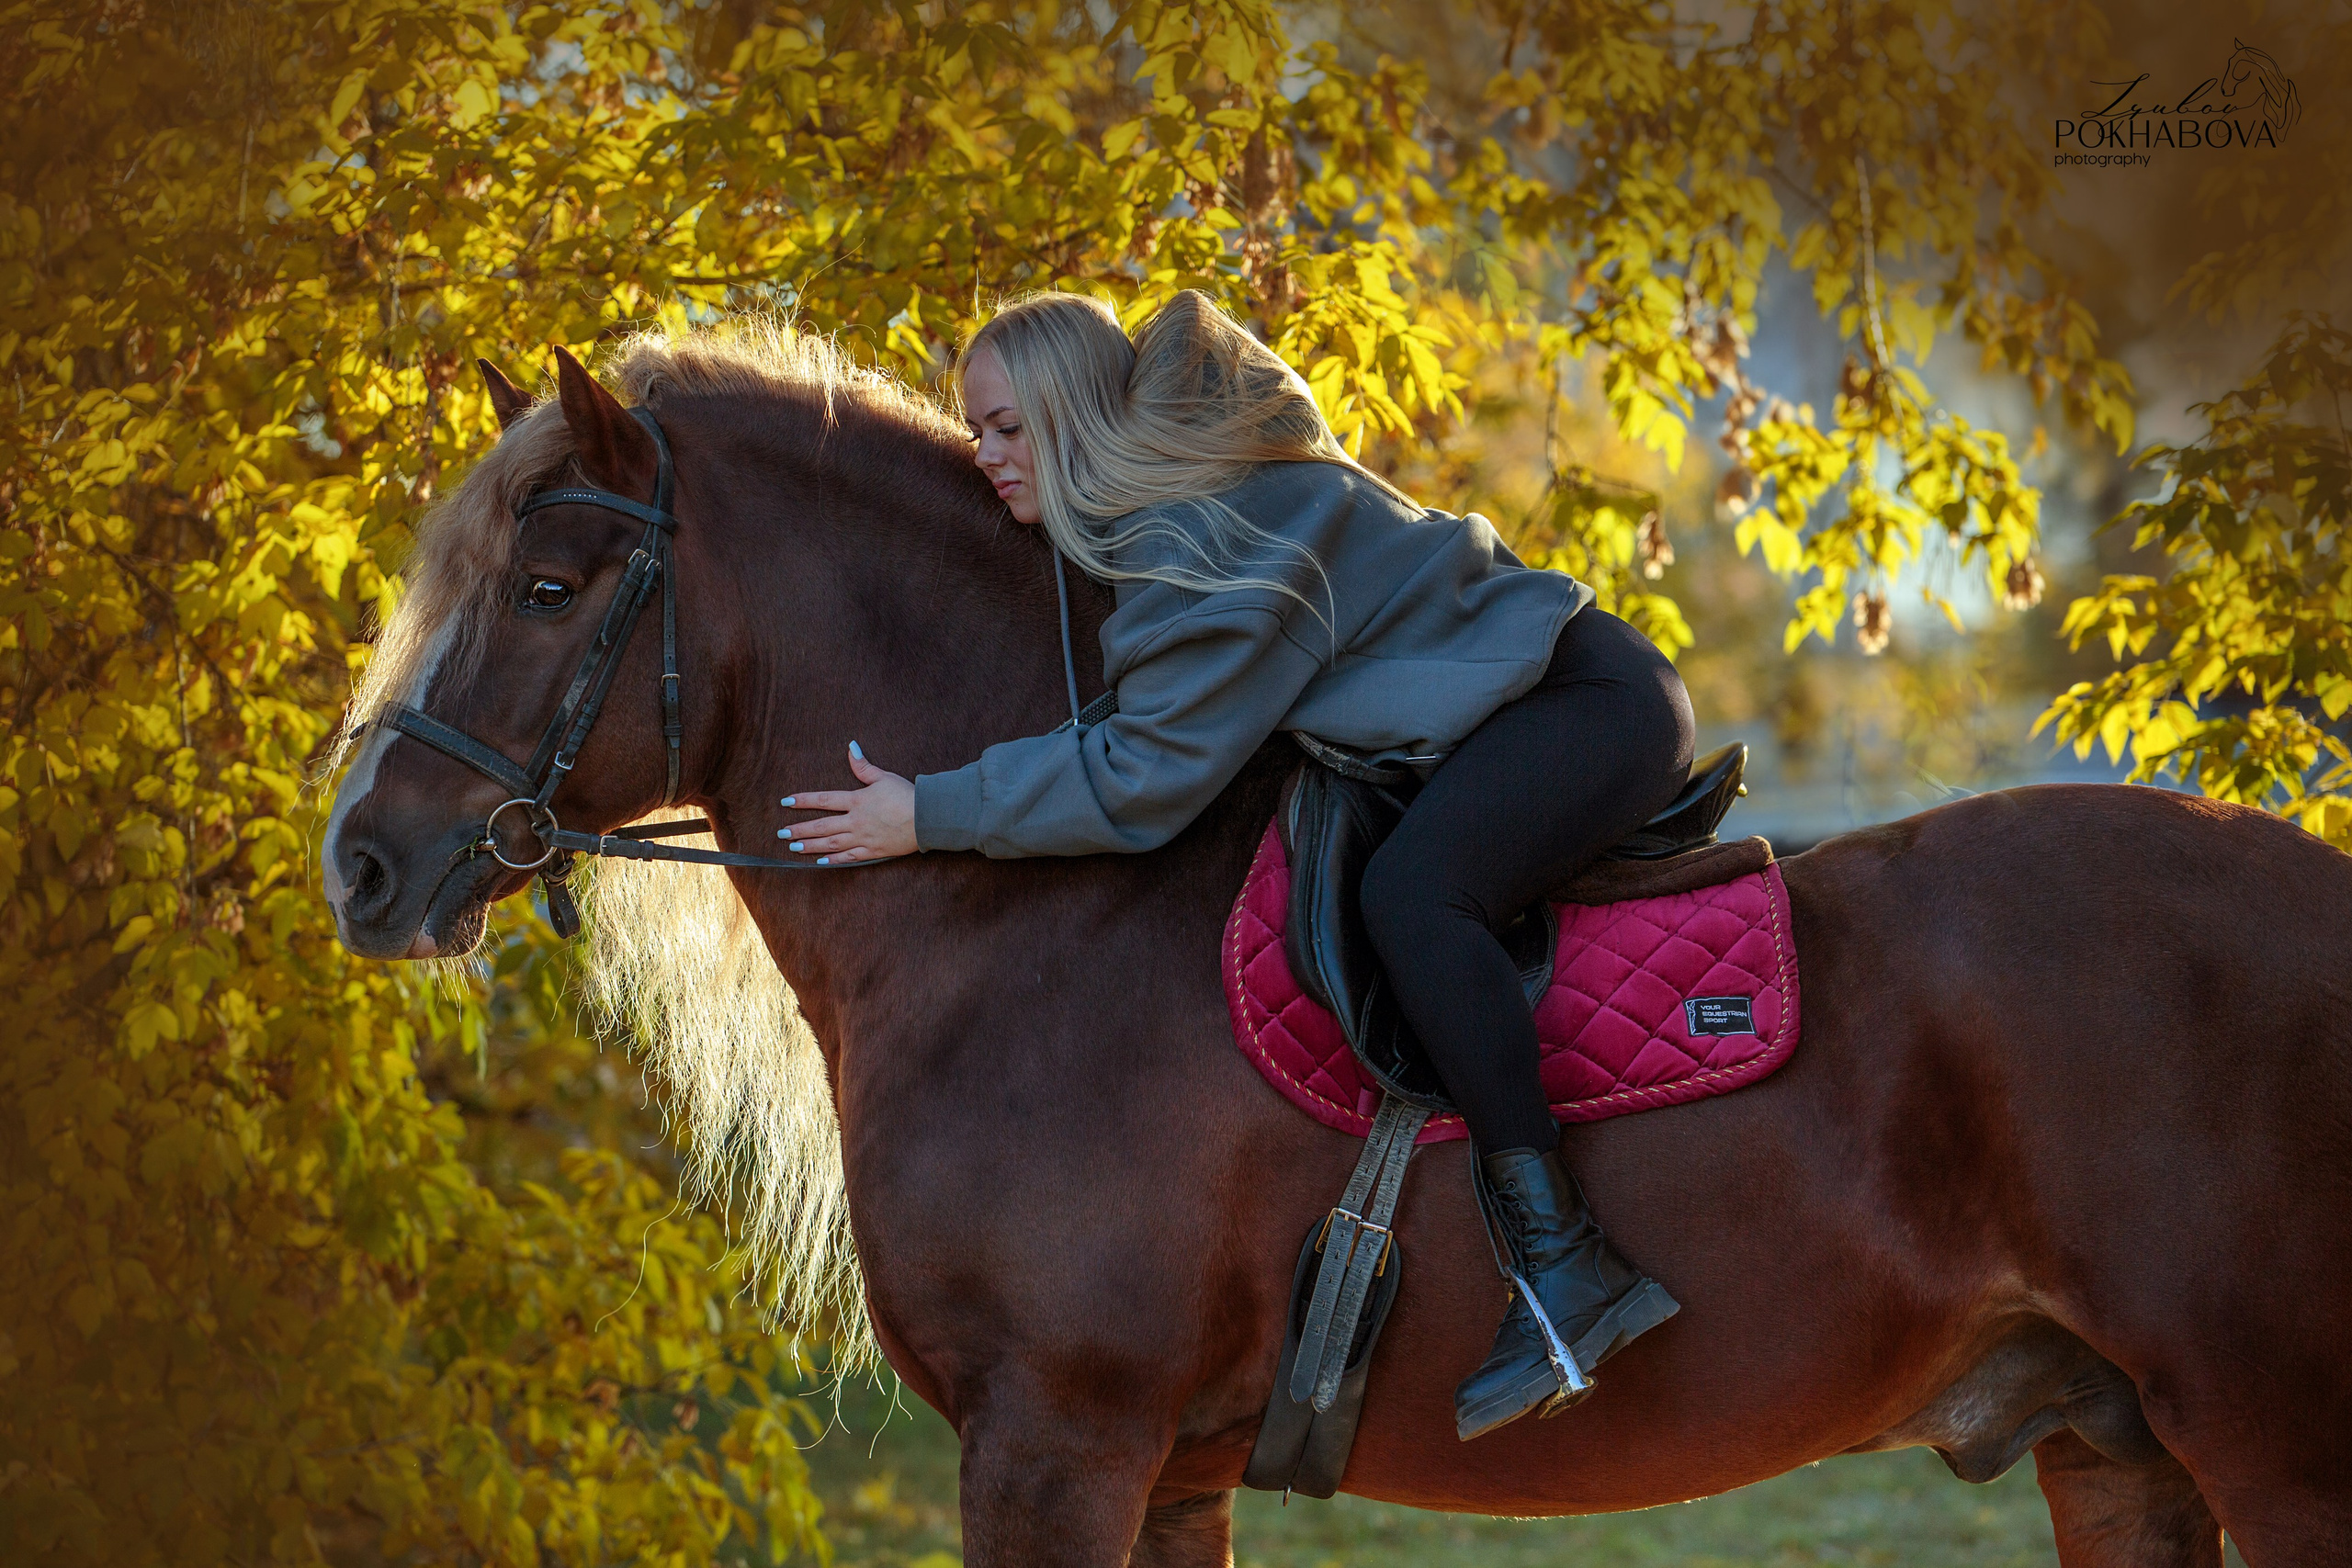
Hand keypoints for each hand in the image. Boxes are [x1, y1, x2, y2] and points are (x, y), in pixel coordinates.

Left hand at [776, 742, 917, 862]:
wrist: (927, 818)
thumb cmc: (907, 795)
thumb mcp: (884, 777)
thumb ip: (863, 766)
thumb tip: (851, 747)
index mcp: (857, 801)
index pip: (824, 800)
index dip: (804, 800)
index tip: (786, 802)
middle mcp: (855, 821)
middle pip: (822, 826)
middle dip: (800, 829)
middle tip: (782, 833)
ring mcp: (863, 838)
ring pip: (831, 844)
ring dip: (811, 846)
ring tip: (794, 847)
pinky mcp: (873, 851)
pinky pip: (849, 858)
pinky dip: (834, 860)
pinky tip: (820, 863)